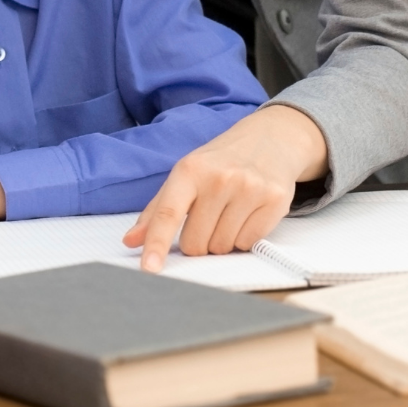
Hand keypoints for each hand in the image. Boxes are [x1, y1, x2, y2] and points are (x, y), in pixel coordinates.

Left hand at [123, 105, 327, 272]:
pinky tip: (248, 213)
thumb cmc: (222, 160)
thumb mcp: (187, 174)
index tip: (149, 267)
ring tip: (230, 212)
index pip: (168, 213)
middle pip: (196, 242)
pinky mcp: (274, 200)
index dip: (157, 243)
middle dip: (198, 241)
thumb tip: (132, 240)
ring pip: (222, 247)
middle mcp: (220, 177)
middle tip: (208, 218)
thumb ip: (158, 209)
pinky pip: (248, 243)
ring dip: (222, 240)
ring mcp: (249, 188)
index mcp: (190, 169)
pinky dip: (245, 237)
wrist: (271, 139)